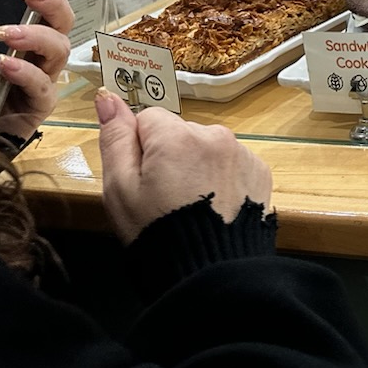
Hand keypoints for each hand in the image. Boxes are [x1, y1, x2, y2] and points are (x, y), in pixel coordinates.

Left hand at [0, 0, 74, 144]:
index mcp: (24, 30)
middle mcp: (40, 51)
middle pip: (65, 18)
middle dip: (52, 0)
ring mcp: (44, 78)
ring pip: (60, 48)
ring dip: (37, 36)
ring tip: (6, 34)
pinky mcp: (38, 106)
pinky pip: (43, 86)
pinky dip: (26, 73)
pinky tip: (5, 65)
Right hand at [94, 89, 273, 244]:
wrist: (209, 271)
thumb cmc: (156, 232)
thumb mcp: (120, 188)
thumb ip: (114, 138)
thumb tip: (107, 97)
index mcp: (176, 136)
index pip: (148, 118)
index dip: (139, 147)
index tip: (142, 178)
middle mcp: (214, 135)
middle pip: (180, 131)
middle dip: (169, 154)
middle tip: (164, 195)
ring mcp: (242, 152)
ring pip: (207, 146)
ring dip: (197, 165)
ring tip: (190, 203)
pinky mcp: (260, 170)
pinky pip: (231, 163)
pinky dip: (222, 177)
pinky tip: (214, 205)